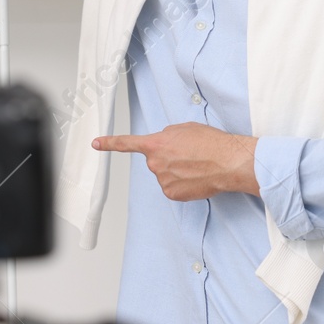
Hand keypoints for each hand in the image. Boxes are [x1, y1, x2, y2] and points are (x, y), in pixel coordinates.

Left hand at [93, 122, 259, 201]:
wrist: (227, 162)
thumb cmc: (210, 142)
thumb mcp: (184, 128)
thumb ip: (166, 136)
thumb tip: (164, 146)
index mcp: (155, 144)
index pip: (127, 143)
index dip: (109, 143)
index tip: (96, 144)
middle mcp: (154, 163)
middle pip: (156, 161)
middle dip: (169, 159)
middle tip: (189, 155)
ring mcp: (162, 180)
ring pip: (165, 175)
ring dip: (177, 171)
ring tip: (196, 166)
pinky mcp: (172, 194)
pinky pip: (173, 188)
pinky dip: (183, 184)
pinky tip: (196, 178)